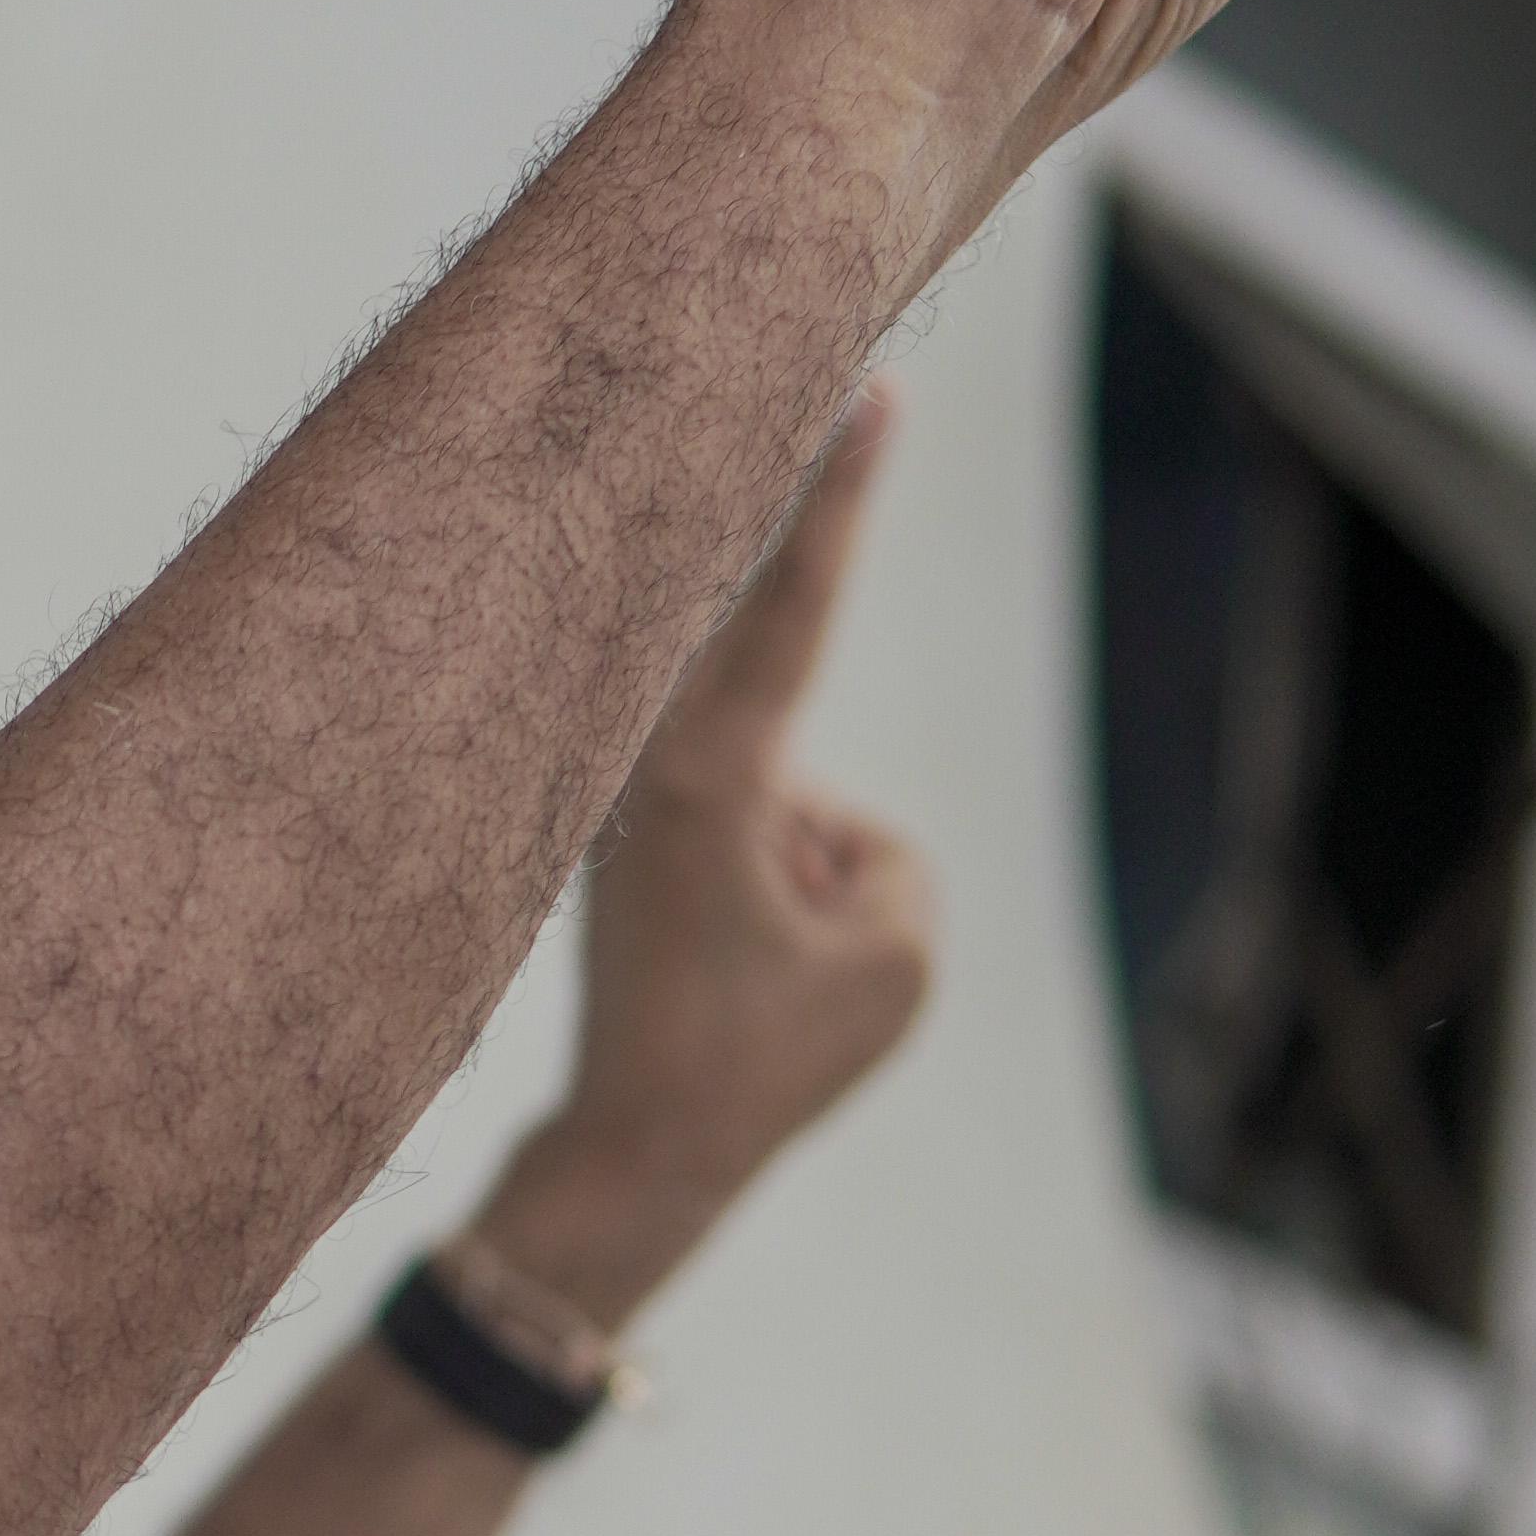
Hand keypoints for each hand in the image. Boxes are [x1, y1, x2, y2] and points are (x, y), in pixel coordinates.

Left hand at [491, 397, 934, 1323]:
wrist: (638, 1148)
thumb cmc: (761, 1061)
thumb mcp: (896, 959)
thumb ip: (886, 852)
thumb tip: (811, 823)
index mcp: (709, 774)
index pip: (797, 605)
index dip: (845, 493)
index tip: (871, 388)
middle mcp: (655, 762)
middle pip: (763, 631)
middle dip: (801, 543)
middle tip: (845, 395)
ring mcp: (638, 800)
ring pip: (799, 780)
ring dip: (817, 867)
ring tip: (762, 968)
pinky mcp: (641, 843)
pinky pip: (769, 824)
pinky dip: (792, 889)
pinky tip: (744, 964)